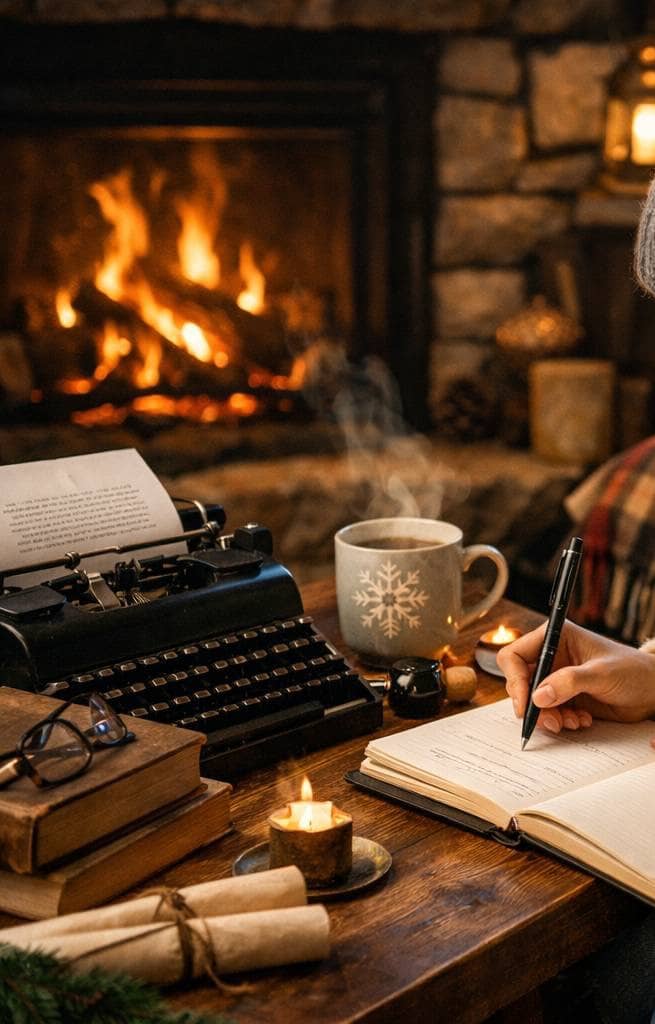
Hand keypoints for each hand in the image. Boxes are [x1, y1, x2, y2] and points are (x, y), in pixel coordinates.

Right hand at [497, 620, 654, 741]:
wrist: (651, 691)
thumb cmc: (632, 671)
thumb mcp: (601, 674)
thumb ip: (569, 682)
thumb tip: (538, 696)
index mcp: (556, 637)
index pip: (516, 656)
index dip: (515, 680)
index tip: (526, 703)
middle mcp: (551, 656)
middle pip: (520, 681)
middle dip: (532, 704)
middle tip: (549, 719)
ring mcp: (556, 677)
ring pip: (533, 701)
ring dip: (548, 716)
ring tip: (571, 722)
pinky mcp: (564, 696)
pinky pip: (548, 712)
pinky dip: (560, 720)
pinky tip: (581, 720)